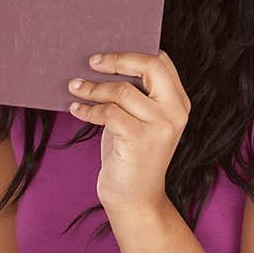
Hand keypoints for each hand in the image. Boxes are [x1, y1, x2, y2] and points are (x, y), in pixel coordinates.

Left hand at [67, 50, 190, 211]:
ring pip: (121, 90)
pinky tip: (76, 109)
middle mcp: (175, 111)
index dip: (131, 53)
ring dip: (92, 87)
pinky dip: (88, 109)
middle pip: (149, 66)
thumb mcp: (139, 122)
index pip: (160, 62)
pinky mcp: (140, 139)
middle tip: (91, 62)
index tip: (105, 56)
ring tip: (74, 87)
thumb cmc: (131, 157)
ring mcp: (160, 126)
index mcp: (178, 103)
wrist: (134, 199)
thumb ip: (134, 95)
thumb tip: (103, 64)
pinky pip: (108, 112)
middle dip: (116, 59)